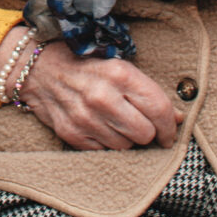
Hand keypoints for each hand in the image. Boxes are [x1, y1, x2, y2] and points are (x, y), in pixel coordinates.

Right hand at [0, 30, 179, 148]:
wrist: (38, 68)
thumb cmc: (85, 65)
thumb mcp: (118, 67)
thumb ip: (148, 91)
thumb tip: (178, 118)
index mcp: (119, 74)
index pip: (159, 109)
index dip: (171, 126)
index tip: (170, 133)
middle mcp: (103, 96)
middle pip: (145, 133)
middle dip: (147, 132)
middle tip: (140, 125)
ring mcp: (85, 117)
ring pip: (126, 146)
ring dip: (125, 138)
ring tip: (115, 122)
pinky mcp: (72, 134)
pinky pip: (104, 152)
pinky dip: (106, 144)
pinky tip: (99, 127)